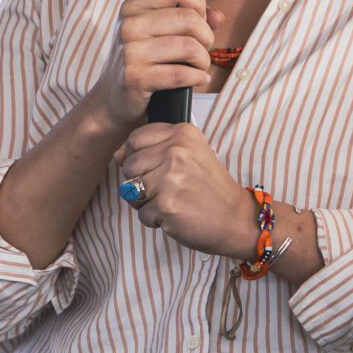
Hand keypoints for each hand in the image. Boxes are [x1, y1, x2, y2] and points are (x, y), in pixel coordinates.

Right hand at [88, 0, 218, 136]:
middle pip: (189, 18)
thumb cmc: (142, 62)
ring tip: (200, 67)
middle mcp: (128, 25)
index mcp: (132, 7)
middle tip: (203, 51)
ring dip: (204, 60)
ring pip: (189, 46)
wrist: (114, 99)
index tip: (199, 24)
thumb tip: (218, 17)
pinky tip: (198, 79)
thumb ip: (191, 19)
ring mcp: (129, 51)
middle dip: (207, 37)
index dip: (198, 5)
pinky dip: (198, 77)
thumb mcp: (159, 34)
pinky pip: (181, 73)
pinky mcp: (135, 77)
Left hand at [118, 123, 262, 259]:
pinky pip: (141, 214)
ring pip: (130, 190)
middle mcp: (175, 151)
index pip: (135, 139)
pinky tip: (176, 214)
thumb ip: (154, 148)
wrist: (235, 219)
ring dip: (145, 202)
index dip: (138, 157)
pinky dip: (155, 220)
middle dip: (141, 182)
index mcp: (182, 133)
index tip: (157, 168)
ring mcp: (169, 178)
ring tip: (171, 201)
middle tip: (168, 189)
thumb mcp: (190, 154)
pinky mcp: (165, 205)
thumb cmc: (210, 188)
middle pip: (129, 165)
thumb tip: (117, 155)